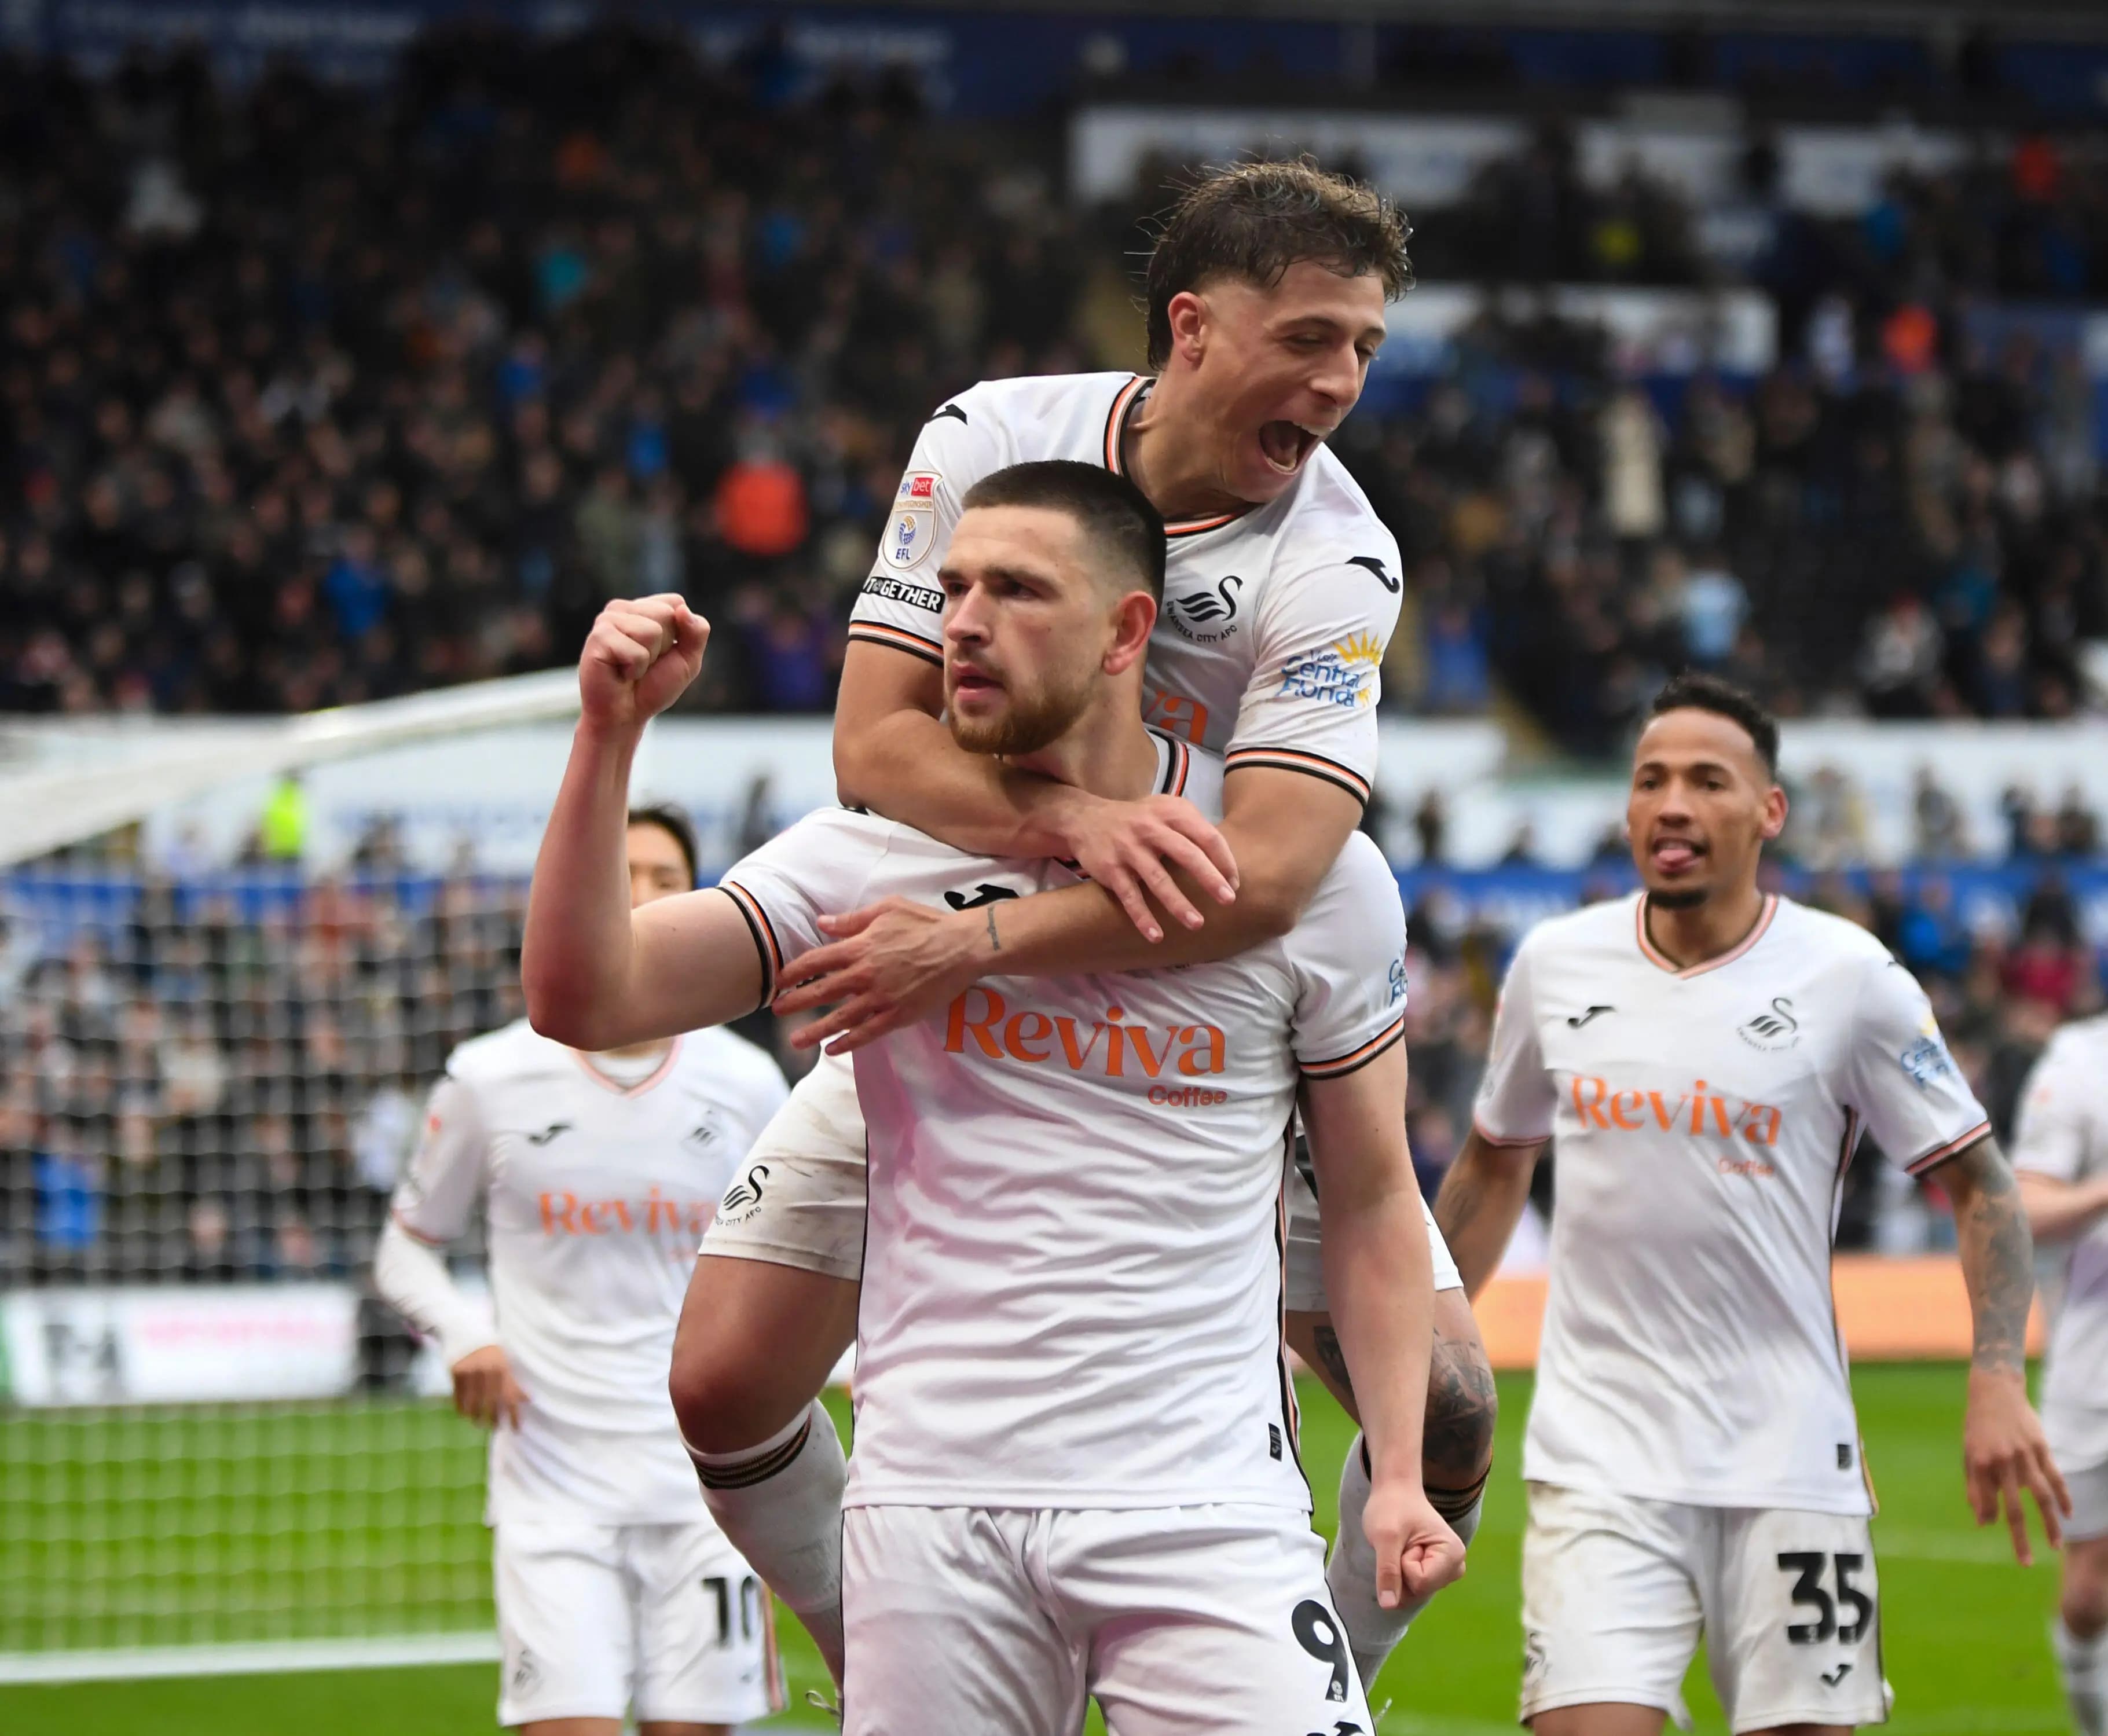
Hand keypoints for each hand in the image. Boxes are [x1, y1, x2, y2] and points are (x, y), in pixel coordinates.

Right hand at [451, 1343, 527, 1430]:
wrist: (468, 1332)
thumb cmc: (491, 1351)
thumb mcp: (505, 1363)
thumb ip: (514, 1382)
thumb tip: (528, 1399)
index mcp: (502, 1369)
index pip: (510, 1397)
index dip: (514, 1415)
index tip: (516, 1430)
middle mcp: (487, 1372)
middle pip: (491, 1403)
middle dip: (494, 1418)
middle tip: (495, 1427)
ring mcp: (470, 1372)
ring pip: (473, 1403)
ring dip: (476, 1416)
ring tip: (479, 1422)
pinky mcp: (456, 1373)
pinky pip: (458, 1397)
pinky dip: (462, 1408)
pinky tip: (465, 1414)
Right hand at [578, 594, 708, 735]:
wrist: (625, 715)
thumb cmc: (652, 687)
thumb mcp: (688, 660)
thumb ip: (697, 632)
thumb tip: (684, 610)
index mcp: (642, 608)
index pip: (676, 602)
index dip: (678, 633)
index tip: (662, 652)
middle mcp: (622, 609)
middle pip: (665, 614)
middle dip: (664, 646)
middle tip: (644, 662)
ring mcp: (607, 621)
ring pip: (651, 631)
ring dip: (648, 659)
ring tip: (631, 668)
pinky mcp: (598, 638)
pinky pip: (635, 651)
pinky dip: (635, 669)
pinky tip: (620, 673)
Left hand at [771, 898, 984, 1053]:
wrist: (961, 947)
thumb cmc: (926, 923)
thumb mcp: (887, 909)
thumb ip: (851, 920)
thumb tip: (822, 923)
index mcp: (859, 947)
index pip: (816, 960)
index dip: (794, 970)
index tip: (779, 978)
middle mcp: (865, 974)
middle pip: (821, 991)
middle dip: (795, 1001)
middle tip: (777, 1010)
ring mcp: (881, 998)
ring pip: (840, 1018)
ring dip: (815, 1030)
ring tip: (796, 1041)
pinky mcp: (898, 1015)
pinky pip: (867, 1033)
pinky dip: (848, 1043)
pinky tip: (833, 1050)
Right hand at [1057, 793, 1237, 943]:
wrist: (1085, 819)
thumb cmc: (1139, 820)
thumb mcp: (1166, 809)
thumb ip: (1194, 827)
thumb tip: (1226, 863)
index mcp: (1171, 813)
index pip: (1206, 836)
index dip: (1224, 860)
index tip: (1235, 883)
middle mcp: (1151, 828)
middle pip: (1186, 854)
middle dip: (1209, 879)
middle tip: (1229, 900)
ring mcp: (1129, 849)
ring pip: (1158, 879)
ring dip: (1178, 903)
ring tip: (1197, 924)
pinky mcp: (1111, 869)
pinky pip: (1130, 897)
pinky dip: (1142, 917)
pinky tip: (1156, 936)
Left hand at [1364, 1476, 1466, 1606]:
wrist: (1395, 1491)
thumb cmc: (1392, 1507)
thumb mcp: (1385, 1537)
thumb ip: (1388, 1571)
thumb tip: (1388, 1606)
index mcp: (1453, 1553)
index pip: (1421, 1583)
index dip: (1403, 1565)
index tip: (1405, 1541)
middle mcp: (1456, 1566)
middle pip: (1420, 1592)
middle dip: (1402, 1571)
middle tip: (1402, 1544)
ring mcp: (1446, 1571)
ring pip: (1416, 1593)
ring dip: (1400, 1574)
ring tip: (1403, 1547)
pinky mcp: (1435, 1573)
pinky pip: (1414, 1589)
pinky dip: (1402, 1575)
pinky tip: (1404, 1554)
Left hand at [1963, 1365, 2068, 1563]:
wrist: (1995, 1390)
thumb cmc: (1978, 1427)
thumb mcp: (1969, 1454)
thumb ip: (1975, 1487)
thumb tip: (1982, 1521)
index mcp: (1979, 1462)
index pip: (1986, 1500)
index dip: (1990, 1516)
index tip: (1994, 1529)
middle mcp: (2002, 1461)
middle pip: (2014, 1507)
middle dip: (2018, 1537)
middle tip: (2024, 1562)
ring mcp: (2024, 1455)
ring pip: (2041, 1496)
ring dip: (2049, 1524)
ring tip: (2054, 1545)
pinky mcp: (2042, 1448)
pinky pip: (2055, 1478)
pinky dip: (2063, 1497)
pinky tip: (2068, 1514)